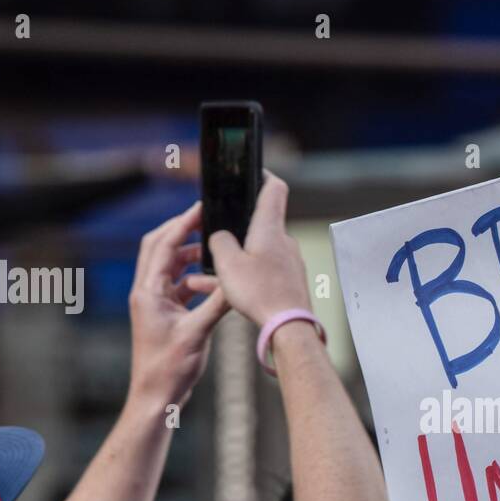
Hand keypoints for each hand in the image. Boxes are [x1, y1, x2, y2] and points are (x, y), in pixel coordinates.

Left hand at [127, 201, 228, 406]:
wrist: (156, 396)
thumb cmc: (169, 368)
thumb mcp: (198, 333)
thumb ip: (217, 303)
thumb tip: (237, 281)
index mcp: (148, 291)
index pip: (163, 245)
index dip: (182, 223)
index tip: (202, 208)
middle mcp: (147, 292)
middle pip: (160, 247)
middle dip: (182, 231)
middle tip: (206, 219)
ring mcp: (154, 304)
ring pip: (171, 267)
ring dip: (190, 257)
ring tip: (215, 254)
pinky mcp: (165, 315)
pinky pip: (179, 287)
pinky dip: (195, 280)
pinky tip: (214, 284)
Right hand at [186, 172, 311, 327]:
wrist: (288, 328)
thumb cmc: (260, 293)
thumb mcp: (227, 263)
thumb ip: (219, 242)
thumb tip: (220, 236)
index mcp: (270, 229)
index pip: (274, 189)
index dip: (262, 175)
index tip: (251, 172)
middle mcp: (284, 242)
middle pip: (260, 224)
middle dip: (237, 227)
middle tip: (215, 235)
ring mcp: (289, 263)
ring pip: (257, 253)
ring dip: (236, 259)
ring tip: (209, 275)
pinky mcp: (289, 282)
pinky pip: (263, 273)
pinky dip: (244, 277)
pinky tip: (223, 291)